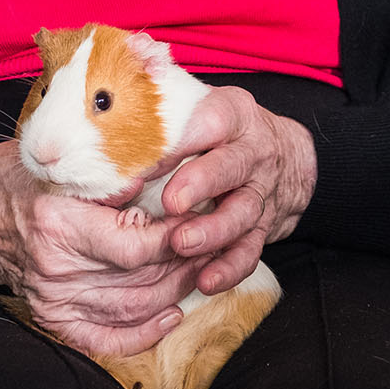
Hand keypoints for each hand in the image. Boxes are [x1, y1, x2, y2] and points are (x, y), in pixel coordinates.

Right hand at [0, 143, 196, 356]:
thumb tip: (166, 175)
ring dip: (176, 293)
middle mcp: (55, 268)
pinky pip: (104, 339)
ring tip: (203, 270)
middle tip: (216, 242)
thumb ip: (112, 172)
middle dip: (187, 264)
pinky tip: (171, 316)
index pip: (136, 247)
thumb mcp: (62, 160)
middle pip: (142, 281)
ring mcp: (52, 298)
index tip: (202, 219)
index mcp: (59, 224)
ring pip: (133, 309)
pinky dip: (142, 334)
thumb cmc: (16, 177)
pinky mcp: (50, 316)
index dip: (178, 237)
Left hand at [149, 85, 318, 296]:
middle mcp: (252, 151)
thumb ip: (161, 113)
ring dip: (213, 230)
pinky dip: (229, 268)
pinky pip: (251, 250)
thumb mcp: (201, 108)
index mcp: (233, 114)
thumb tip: (104, 116)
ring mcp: (260, 191)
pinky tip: (206, 281)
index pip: (208, 120)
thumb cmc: (222, 131)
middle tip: (171, 203)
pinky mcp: (263, 226)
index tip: (144, 157)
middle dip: (201, 183)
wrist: (285, 156)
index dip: (177, 140)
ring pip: (243, 212)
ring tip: (182, 244)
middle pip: (231, 166)